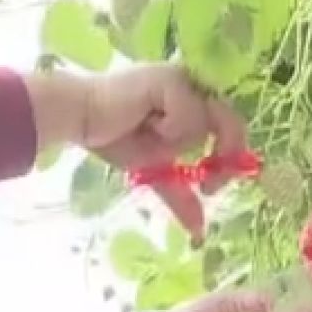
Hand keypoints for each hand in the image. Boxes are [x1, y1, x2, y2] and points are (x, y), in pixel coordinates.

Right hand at [29, 64, 248, 241]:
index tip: (212, 188)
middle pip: (231, 122)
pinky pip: (189, 117)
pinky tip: (145, 122)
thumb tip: (198, 231)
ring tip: (150, 134)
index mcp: (192, 100)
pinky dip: (170, 130)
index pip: (230, 126)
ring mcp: (184, 79)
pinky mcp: (171, 80)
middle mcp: (193, 85)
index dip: (231, 156)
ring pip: (208, 122)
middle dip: (224, 155)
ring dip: (179, 142)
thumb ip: (179, 193)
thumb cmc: (112, 136)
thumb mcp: (155, 170)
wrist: (80, 119)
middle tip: (207, 185)